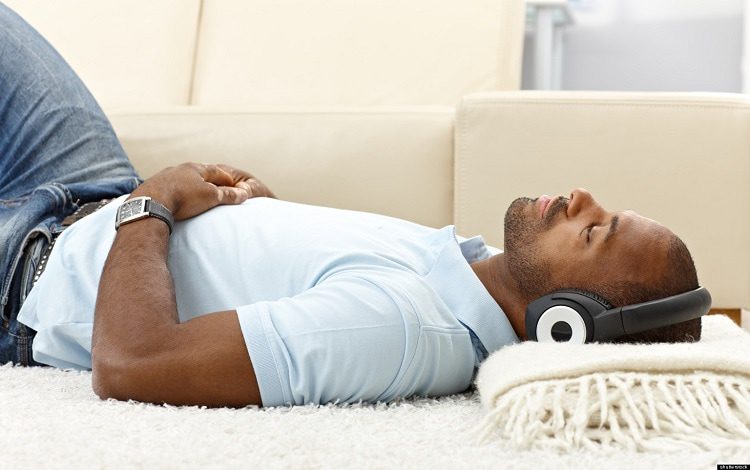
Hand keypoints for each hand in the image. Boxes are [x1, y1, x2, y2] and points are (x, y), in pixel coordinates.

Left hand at [130, 163, 275, 220]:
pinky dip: (175, 193)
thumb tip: (244, 194)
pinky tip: (174, 200)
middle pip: (197, 173)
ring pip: (181, 180)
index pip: (216, 171)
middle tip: (215, 187)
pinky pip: (168, 189)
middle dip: (207, 180)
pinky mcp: (151, 188)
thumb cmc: (183, 198)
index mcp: (195, 168)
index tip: (234, 185)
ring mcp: (163, 177)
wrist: (150, 203)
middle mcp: (178, 169)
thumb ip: (228, 195)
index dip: (226, 179)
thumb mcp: (211, 197)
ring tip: (194, 194)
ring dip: (189, 186)